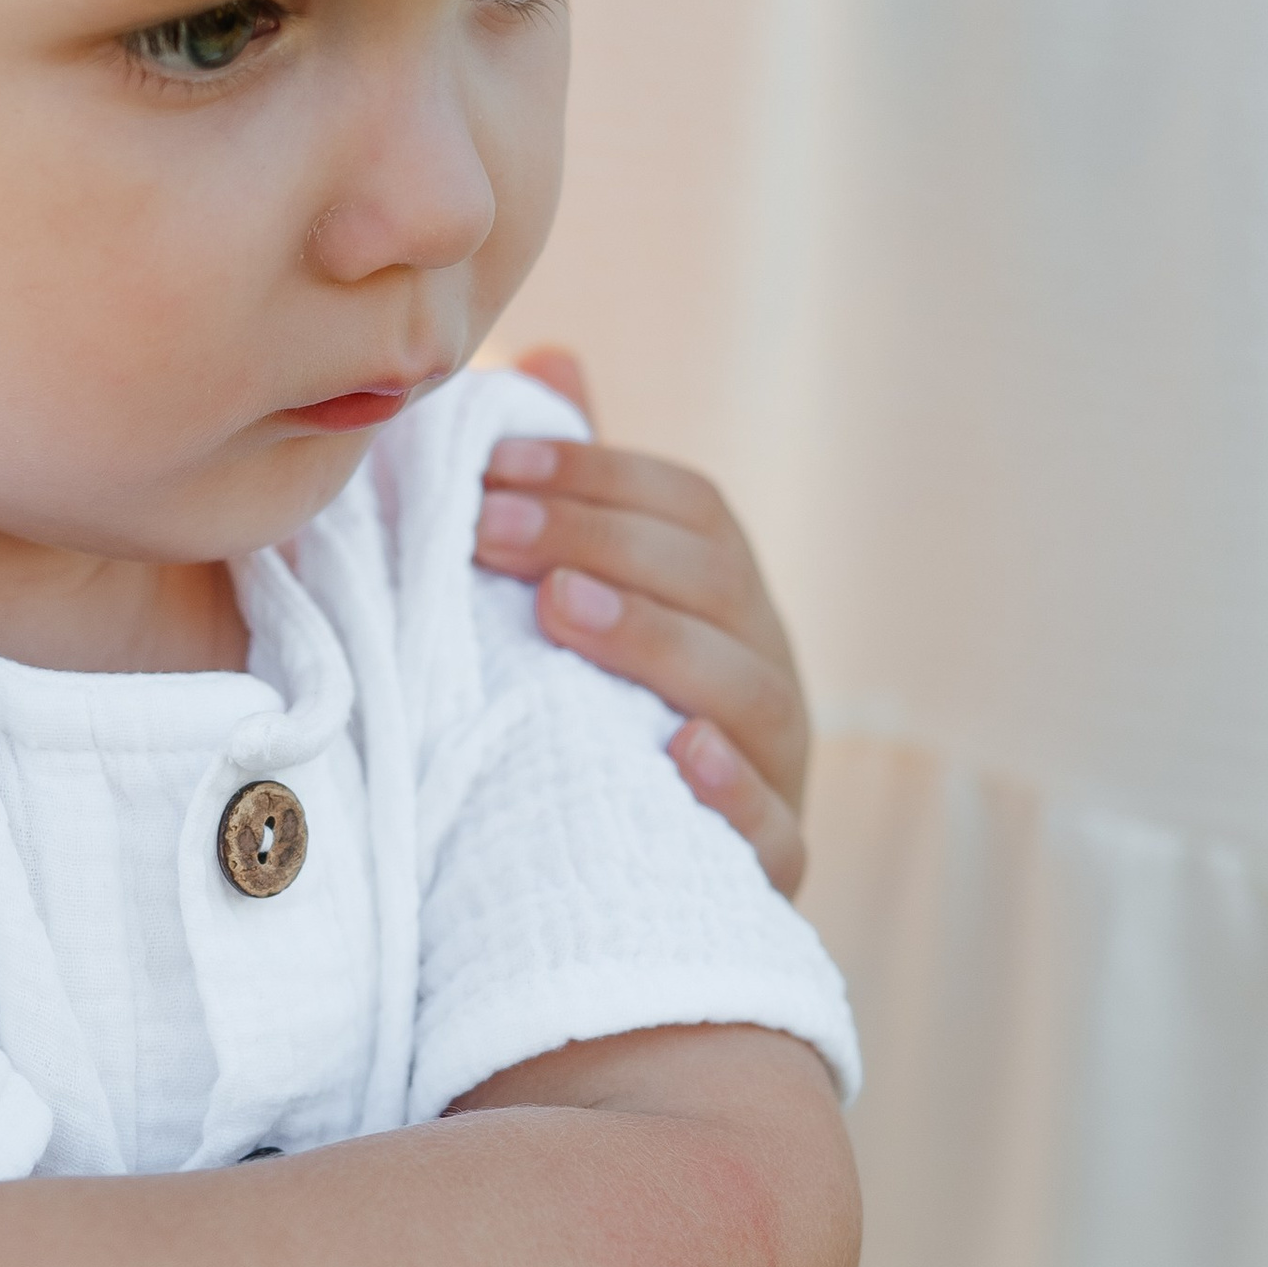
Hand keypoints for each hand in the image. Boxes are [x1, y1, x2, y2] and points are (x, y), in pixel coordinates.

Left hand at [473, 345, 811, 895]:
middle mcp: (766, 676)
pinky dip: (730, 791)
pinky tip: (676, 756)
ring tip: (557, 613)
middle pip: (716, 585)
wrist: (619, 909)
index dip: (599, 477)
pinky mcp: (766, 869)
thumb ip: (576, 502)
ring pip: (747, 692)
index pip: (691, 512)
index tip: (494, 466)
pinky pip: (770, 830)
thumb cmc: (590, 733)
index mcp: (729, 606)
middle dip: (604, 543)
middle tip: (490, 530)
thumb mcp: (581, 614)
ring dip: (652, 642)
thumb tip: (546, 357)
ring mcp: (777, 772)